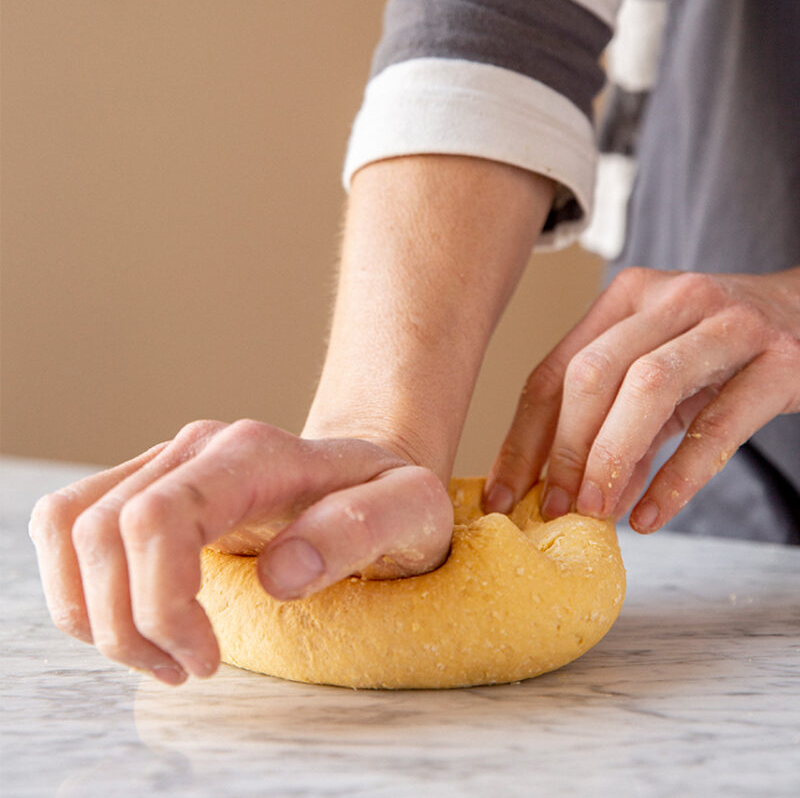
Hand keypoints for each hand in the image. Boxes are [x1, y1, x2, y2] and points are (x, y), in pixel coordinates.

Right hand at [29, 420, 452, 684]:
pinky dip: (80, 587)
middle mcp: (197, 448)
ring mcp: (166, 463)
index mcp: (254, 453)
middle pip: (101, 529)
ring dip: (93, 610)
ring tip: (161, 656)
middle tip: (190, 668)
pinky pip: (72, 526)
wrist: (365, 475)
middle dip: (126, 622)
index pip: (158, 516)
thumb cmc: (389, 497)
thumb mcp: (412, 511)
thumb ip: (361, 528)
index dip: (160, 600)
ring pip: (71, 527)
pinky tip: (134, 623)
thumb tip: (282, 572)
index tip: (206, 658)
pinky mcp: (147, 486)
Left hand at [483, 260, 799, 532]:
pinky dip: (678, 477)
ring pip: (648, 387)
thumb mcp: (666, 373)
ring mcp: (727, 324)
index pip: (555, 369)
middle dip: (563, 449)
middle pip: (592, 373)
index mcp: (628, 297)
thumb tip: (572, 495)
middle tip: (553, 508)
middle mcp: (671, 299)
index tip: (504, 494)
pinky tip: (650, 515)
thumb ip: (621, 425)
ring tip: (595, 512)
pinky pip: (717, 424)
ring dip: (612, 456)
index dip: (523, 436)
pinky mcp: (778, 359)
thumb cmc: (729, 349)